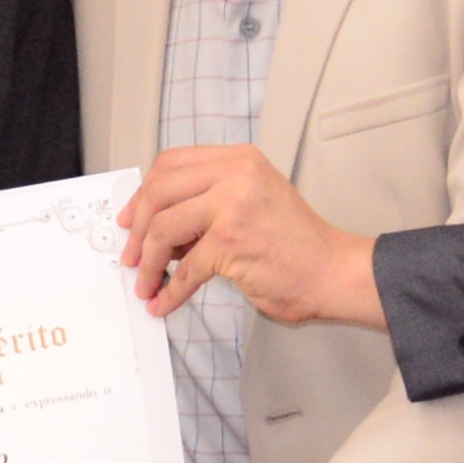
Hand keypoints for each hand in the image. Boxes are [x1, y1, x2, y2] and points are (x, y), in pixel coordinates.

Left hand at [122, 146, 385, 330]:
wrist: (333, 271)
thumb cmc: (294, 244)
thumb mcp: (250, 202)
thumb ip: (208, 202)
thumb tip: (155, 224)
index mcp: (239, 160)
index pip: (171, 163)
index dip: (143, 193)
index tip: (131, 219)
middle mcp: (236, 173)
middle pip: (159, 192)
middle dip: (137, 230)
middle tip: (130, 256)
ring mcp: (233, 204)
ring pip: (164, 228)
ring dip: (147, 263)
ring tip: (145, 284)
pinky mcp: (232, 240)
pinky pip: (184, 268)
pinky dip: (169, 290)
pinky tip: (163, 302)